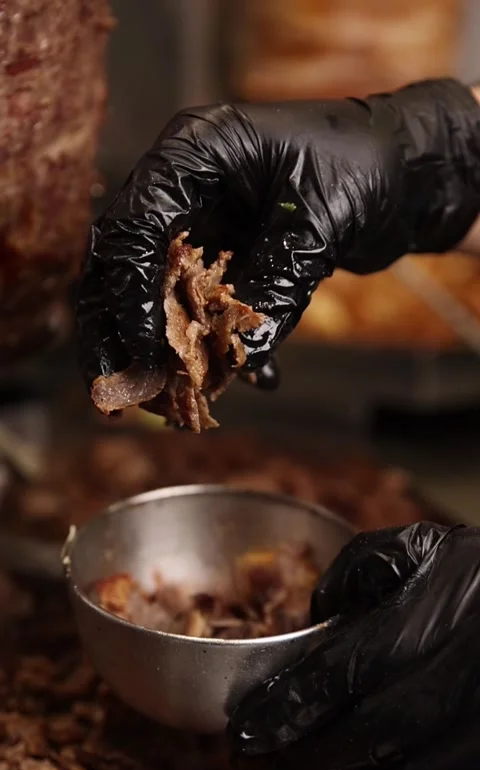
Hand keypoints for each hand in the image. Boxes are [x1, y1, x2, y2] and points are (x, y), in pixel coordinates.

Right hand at [76, 79, 479, 386]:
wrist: (407, 173)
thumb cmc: (369, 164)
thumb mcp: (322, 220)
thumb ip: (278, 280)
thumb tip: (240, 350)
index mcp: (197, 152)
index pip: (135, 222)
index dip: (130, 288)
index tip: (144, 345)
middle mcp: (189, 187)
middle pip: (126, 260)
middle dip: (124, 326)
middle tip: (123, 385)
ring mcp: (206, 223)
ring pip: (160, 290)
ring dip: (169, 345)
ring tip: (177, 396)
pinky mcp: (229, 257)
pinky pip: (209, 307)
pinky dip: (225, 344)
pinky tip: (258, 377)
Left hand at [229, 523, 479, 769]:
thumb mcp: (426, 546)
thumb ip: (364, 563)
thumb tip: (317, 610)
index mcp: (428, 617)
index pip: (339, 673)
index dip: (288, 705)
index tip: (250, 727)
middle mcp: (454, 674)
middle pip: (366, 733)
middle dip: (315, 750)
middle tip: (278, 753)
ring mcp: (478, 721)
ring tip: (330, 760)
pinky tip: (387, 768)